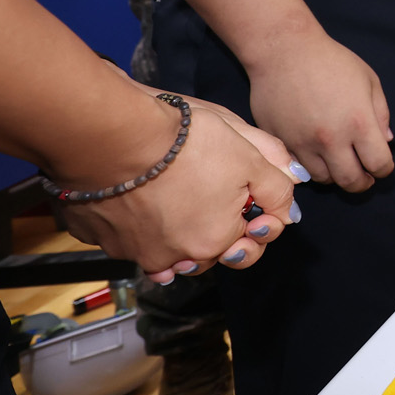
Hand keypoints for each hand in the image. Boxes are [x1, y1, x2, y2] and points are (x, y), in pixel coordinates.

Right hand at [59, 96, 295, 277]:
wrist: (116, 136)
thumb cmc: (186, 143)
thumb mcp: (249, 154)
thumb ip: (275, 186)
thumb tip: (290, 212)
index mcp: (217, 241)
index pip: (249, 245)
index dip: (258, 223)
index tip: (252, 204)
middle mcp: (178, 257)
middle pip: (210, 254)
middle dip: (221, 235)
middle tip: (217, 202)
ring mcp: (137, 253)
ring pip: (169, 253)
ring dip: (179, 237)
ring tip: (182, 203)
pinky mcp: (104, 241)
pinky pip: (129, 241)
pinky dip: (139, 228)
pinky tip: (143, 204)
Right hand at [244, 30, 393, 191]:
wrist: (284, 51)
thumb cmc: (332, 61)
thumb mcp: (368, 80)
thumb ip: (381, 113)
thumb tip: (386, 141)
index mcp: (359, 122)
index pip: (379, 164)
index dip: (384, 170)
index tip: (382, 167)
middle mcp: (331, 139)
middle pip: (351, 182)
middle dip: (363, 183)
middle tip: (364, 177)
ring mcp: (303, 144)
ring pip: (324, 179)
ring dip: (336, 176)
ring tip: (340, 164)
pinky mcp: (281, 142)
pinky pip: (299, 167)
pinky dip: (312, 166)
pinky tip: (317, 154)